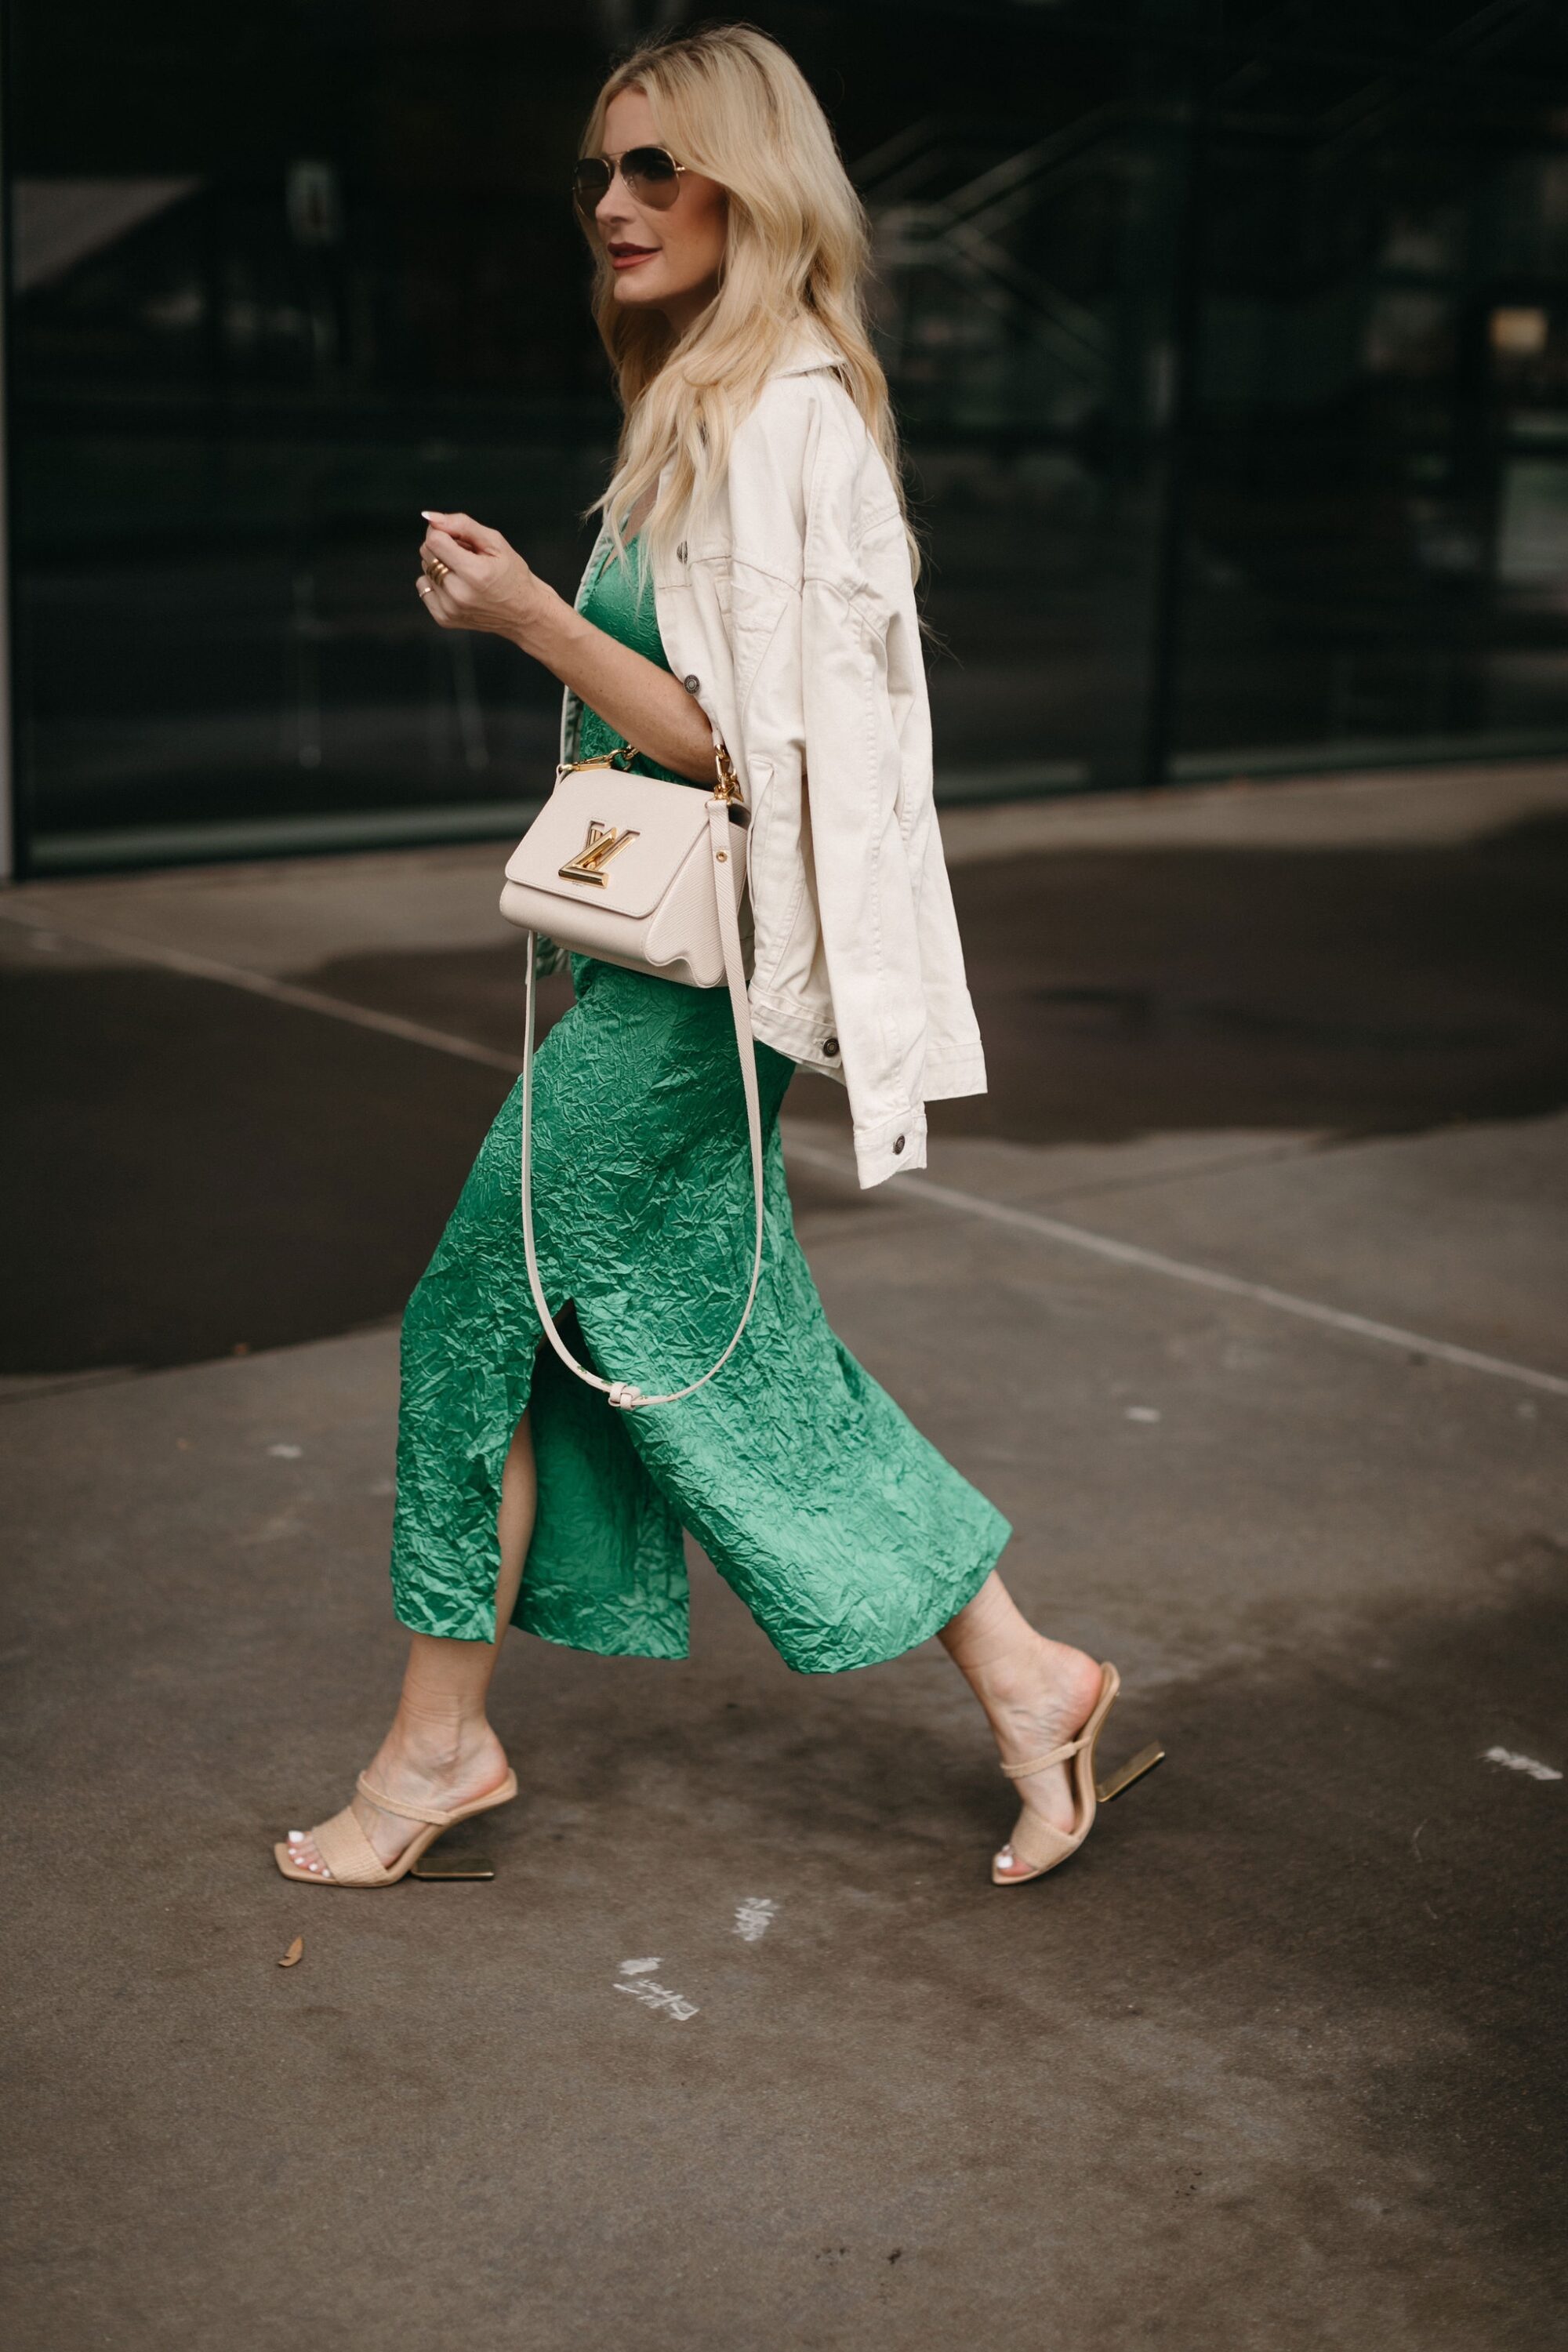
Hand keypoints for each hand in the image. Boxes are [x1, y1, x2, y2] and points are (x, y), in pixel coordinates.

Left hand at [416, 510, 554, 644]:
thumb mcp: (495, 542)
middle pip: (426, 554)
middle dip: (442, 547)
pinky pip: (423, 588)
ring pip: (425, 570)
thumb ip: (462, 525)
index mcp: (475, 573)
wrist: (523, 613)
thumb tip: (429, 517)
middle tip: (465, 555)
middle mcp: (459, 594)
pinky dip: (435, 583)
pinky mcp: (444, 618)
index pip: (434, 540)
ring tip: (464, 573)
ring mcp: (450, 609)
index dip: (443, 532)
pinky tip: (456, 586)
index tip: (458, 537)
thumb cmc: (512, 574)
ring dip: (439, 565)